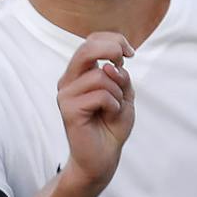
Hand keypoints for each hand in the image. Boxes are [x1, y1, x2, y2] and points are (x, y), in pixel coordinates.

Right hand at [57, 31, 135, 189]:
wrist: (102, 156)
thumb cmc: (111, 125)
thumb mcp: (124, 95)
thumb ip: (121, 77)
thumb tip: (110, 65)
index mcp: (80, 73)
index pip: (90, 42)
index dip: (112, 40)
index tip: (130, 52)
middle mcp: (69, 80)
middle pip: (86, 49)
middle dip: (111, 50)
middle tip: (124, 62)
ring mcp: (66, 94)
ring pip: (99, 76)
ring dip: (117, 91)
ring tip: (115, 107)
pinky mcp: (68, 109)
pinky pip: (100, 95)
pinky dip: (114, 105)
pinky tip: (109, 116)